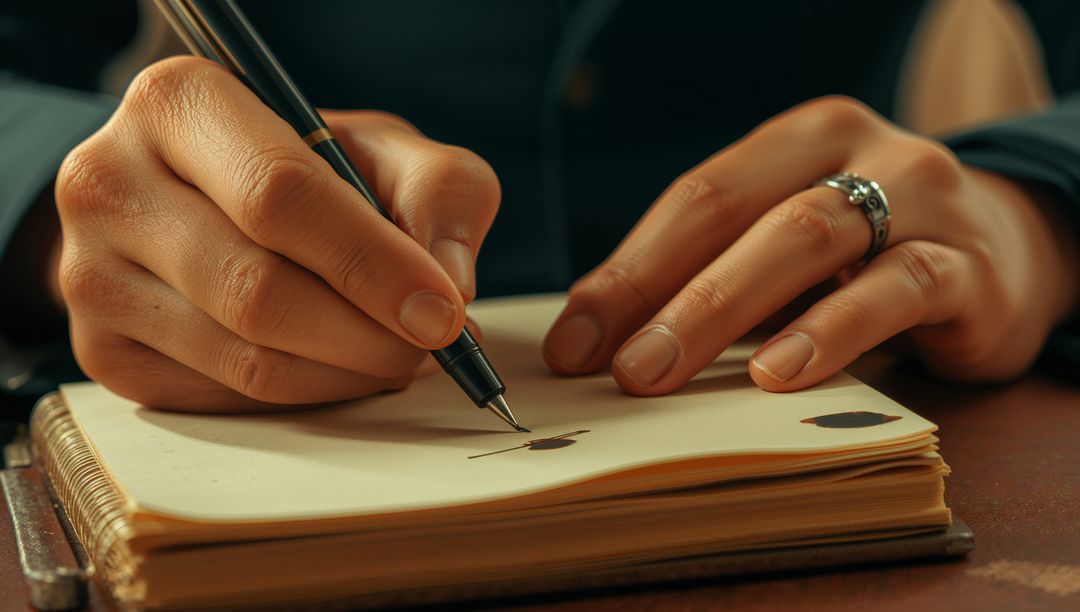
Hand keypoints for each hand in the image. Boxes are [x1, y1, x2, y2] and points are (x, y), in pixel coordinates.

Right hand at [55, 57, 498, 410]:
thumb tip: (446, 290)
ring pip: (243, 358)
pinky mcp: (102, 352)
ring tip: (394, 354)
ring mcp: (89, 274)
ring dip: (345, 373)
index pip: (279, 195)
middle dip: (368, 335)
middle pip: (257, 290)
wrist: (213, 198)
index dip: (372, 264)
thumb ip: (439, 194)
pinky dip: (303, 396)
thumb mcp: (387, 149)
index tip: (442, 312)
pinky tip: (336, 366)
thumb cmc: (309, 168)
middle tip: (431, 346)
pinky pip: (223, 398)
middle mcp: (110, 182)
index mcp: (180, 103)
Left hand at [543, 96, 1079, 393]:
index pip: (694, 199)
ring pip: (806, 237)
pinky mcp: (967, 264)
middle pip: (737, 213)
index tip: (573, 341)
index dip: (627, 270)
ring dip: (721, 307)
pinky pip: (895, 289)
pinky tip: (780, 373)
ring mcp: (918, 198)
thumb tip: (606, 341)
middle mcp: (855, 152)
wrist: (1009, 252)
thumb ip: (717, 276)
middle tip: (611, 366)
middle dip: (660, 292)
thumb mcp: (787, 254)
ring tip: (663, 370)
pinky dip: (830, 330)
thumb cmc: (868, 259)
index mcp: (796, 141)